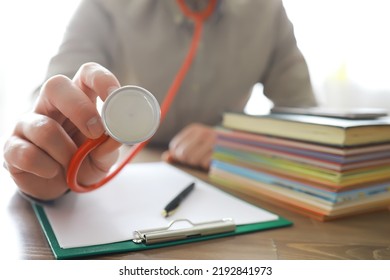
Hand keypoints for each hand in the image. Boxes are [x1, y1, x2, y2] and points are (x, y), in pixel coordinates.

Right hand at [3, 62, 121, 200]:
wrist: (61, 189)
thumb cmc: (85, 162)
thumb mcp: (104, 155)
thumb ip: (110, 145)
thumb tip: (119, 137)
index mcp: (79, 99)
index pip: (87, 73)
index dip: (100, 79)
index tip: (113, 97)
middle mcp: (50, 105)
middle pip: (56, 85)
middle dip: (79, 109)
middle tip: (95, 132)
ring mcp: (28, 123)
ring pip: (44, 128)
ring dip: (66, 152)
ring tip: (72, 164)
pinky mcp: (12, 146)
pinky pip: (28, 154)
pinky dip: (47, 168)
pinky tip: (53, 171)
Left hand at [161, 123, 215, 169]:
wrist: (236, 146)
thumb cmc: (211, 148)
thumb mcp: (194, 145)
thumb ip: (178, 150)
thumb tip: (166, 157)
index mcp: (195, 129)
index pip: (174, 146)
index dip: (177, 155)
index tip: (186, 155)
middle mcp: (203, 133)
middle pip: (182, 153)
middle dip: (187, 160)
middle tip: (196, 159)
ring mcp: (213, 142)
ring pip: (192, 159)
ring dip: (197, 163)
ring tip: (204, 159)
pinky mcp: (220, 151)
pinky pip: (204, 163)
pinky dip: (206, 166)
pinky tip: (211, 161)